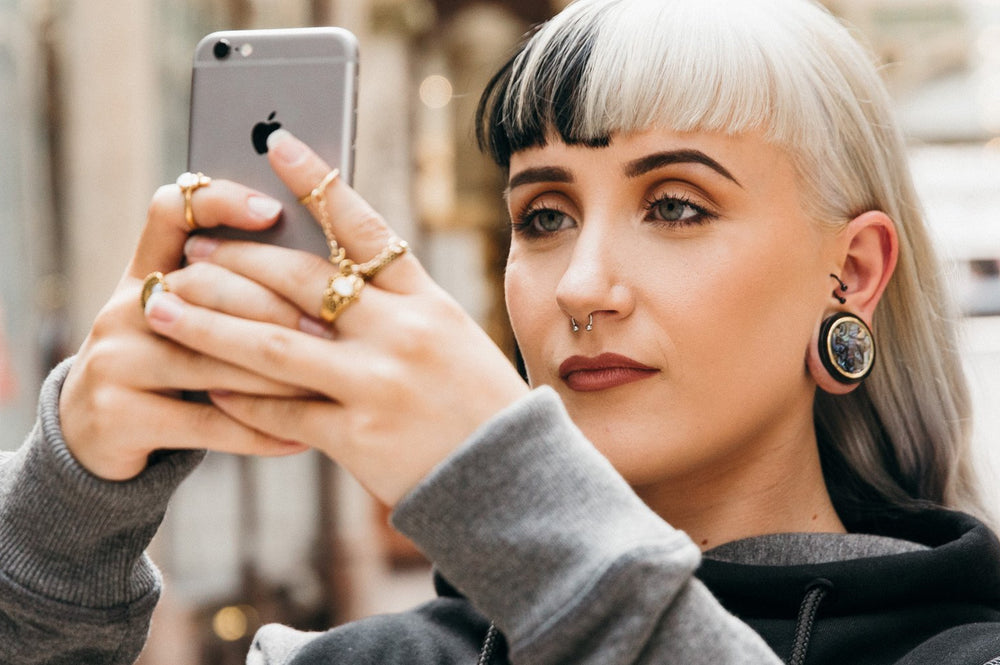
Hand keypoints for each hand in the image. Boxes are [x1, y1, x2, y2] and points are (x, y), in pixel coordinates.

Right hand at [60, 178, 311, 480]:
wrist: (95, 437)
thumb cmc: (172, 371)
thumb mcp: (189, 322)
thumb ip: (235, 295)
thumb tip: (327, 275)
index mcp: (146, 272)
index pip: (172, 211)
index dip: (219, 202)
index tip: (273, 209)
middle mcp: (124, 307)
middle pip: (204, 289)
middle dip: (275, 310)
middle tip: (331, 328)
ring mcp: (115, 360)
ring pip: (211, 361)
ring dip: (278, 378)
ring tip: (329, 385)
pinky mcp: (117, 416)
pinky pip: (206, 422)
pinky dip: (258, 432)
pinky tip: (300, 439)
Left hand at [143, 131, 530, 505]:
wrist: (511, 480)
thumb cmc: (480, 403)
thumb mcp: (453, 337)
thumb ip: (399, 307)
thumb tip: (327, 279)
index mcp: (428, 303)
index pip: (365, 229)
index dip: (317, 184)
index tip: (275, 147)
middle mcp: (402, 334)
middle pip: (301, 282)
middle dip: (237, 261)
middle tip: (191, 252)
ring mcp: (377, 385)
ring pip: (271, 345)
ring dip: (208, 324)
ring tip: (161, 307)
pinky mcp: (357, 437)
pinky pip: (282, 412)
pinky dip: (240, 401)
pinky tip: (206, 386)